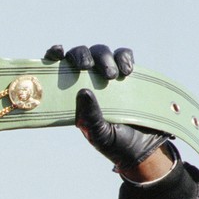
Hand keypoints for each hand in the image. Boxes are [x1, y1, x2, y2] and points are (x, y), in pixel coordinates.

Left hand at [45, 45, 169, 169]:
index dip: (54, 54)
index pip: (58, 68)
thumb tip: (82, 92)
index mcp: (71, 94)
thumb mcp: (98, 133)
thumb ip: (89, 116)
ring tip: (112, 76)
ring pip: (101, 52)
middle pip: (80, 54)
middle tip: (87, 67)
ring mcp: (108, 75)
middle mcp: (87, 80)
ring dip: (104, 58)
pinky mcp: (128, 74)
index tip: (58, 51)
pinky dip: (125, 58)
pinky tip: (127, 72)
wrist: (144, 147)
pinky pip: (124, 56)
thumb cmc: (113, 142)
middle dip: (82, 55)